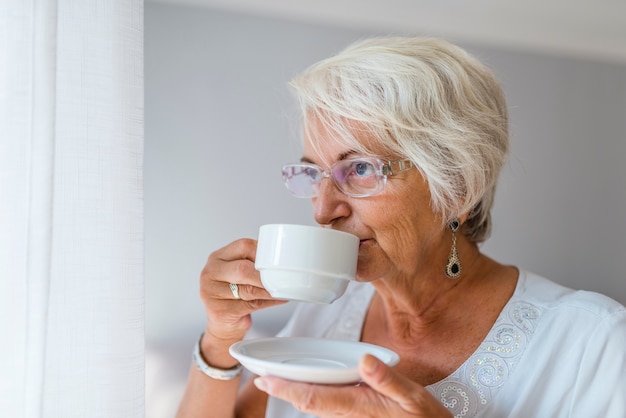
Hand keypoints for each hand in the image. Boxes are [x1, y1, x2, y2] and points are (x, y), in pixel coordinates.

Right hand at [199, 239, 285, 361]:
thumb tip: (281, 261)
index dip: (263, 252)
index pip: (243, 246)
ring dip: (269, 290)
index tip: (277, 259)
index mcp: (217, 258)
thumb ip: (251, 264)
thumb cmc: (232, 295)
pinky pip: (250, 305)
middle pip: (243, 268)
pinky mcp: (219, 311)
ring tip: (283, 288)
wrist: (222, 325)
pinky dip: (268, 302)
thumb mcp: (236, 274)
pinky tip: (278, 298)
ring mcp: (212, 293)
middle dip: (265, 274)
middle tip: (281, 277)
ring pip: (248, 289)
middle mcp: (210, 273)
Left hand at [253, 354, 452, 417]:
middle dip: (281, 388)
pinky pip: (325, 402)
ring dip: (292, 390)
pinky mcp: (355, 412)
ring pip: (314, 402)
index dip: (285, 388)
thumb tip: (365, 361)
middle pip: (306, 400)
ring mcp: (350, 413)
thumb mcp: (414, 398)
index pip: (312, 396)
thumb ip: (389, 380)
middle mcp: (348, 412)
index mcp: (356, 405)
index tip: (263, 378)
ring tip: (274, 375)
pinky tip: (307, 380)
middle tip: (258, 374)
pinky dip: (309, 390)